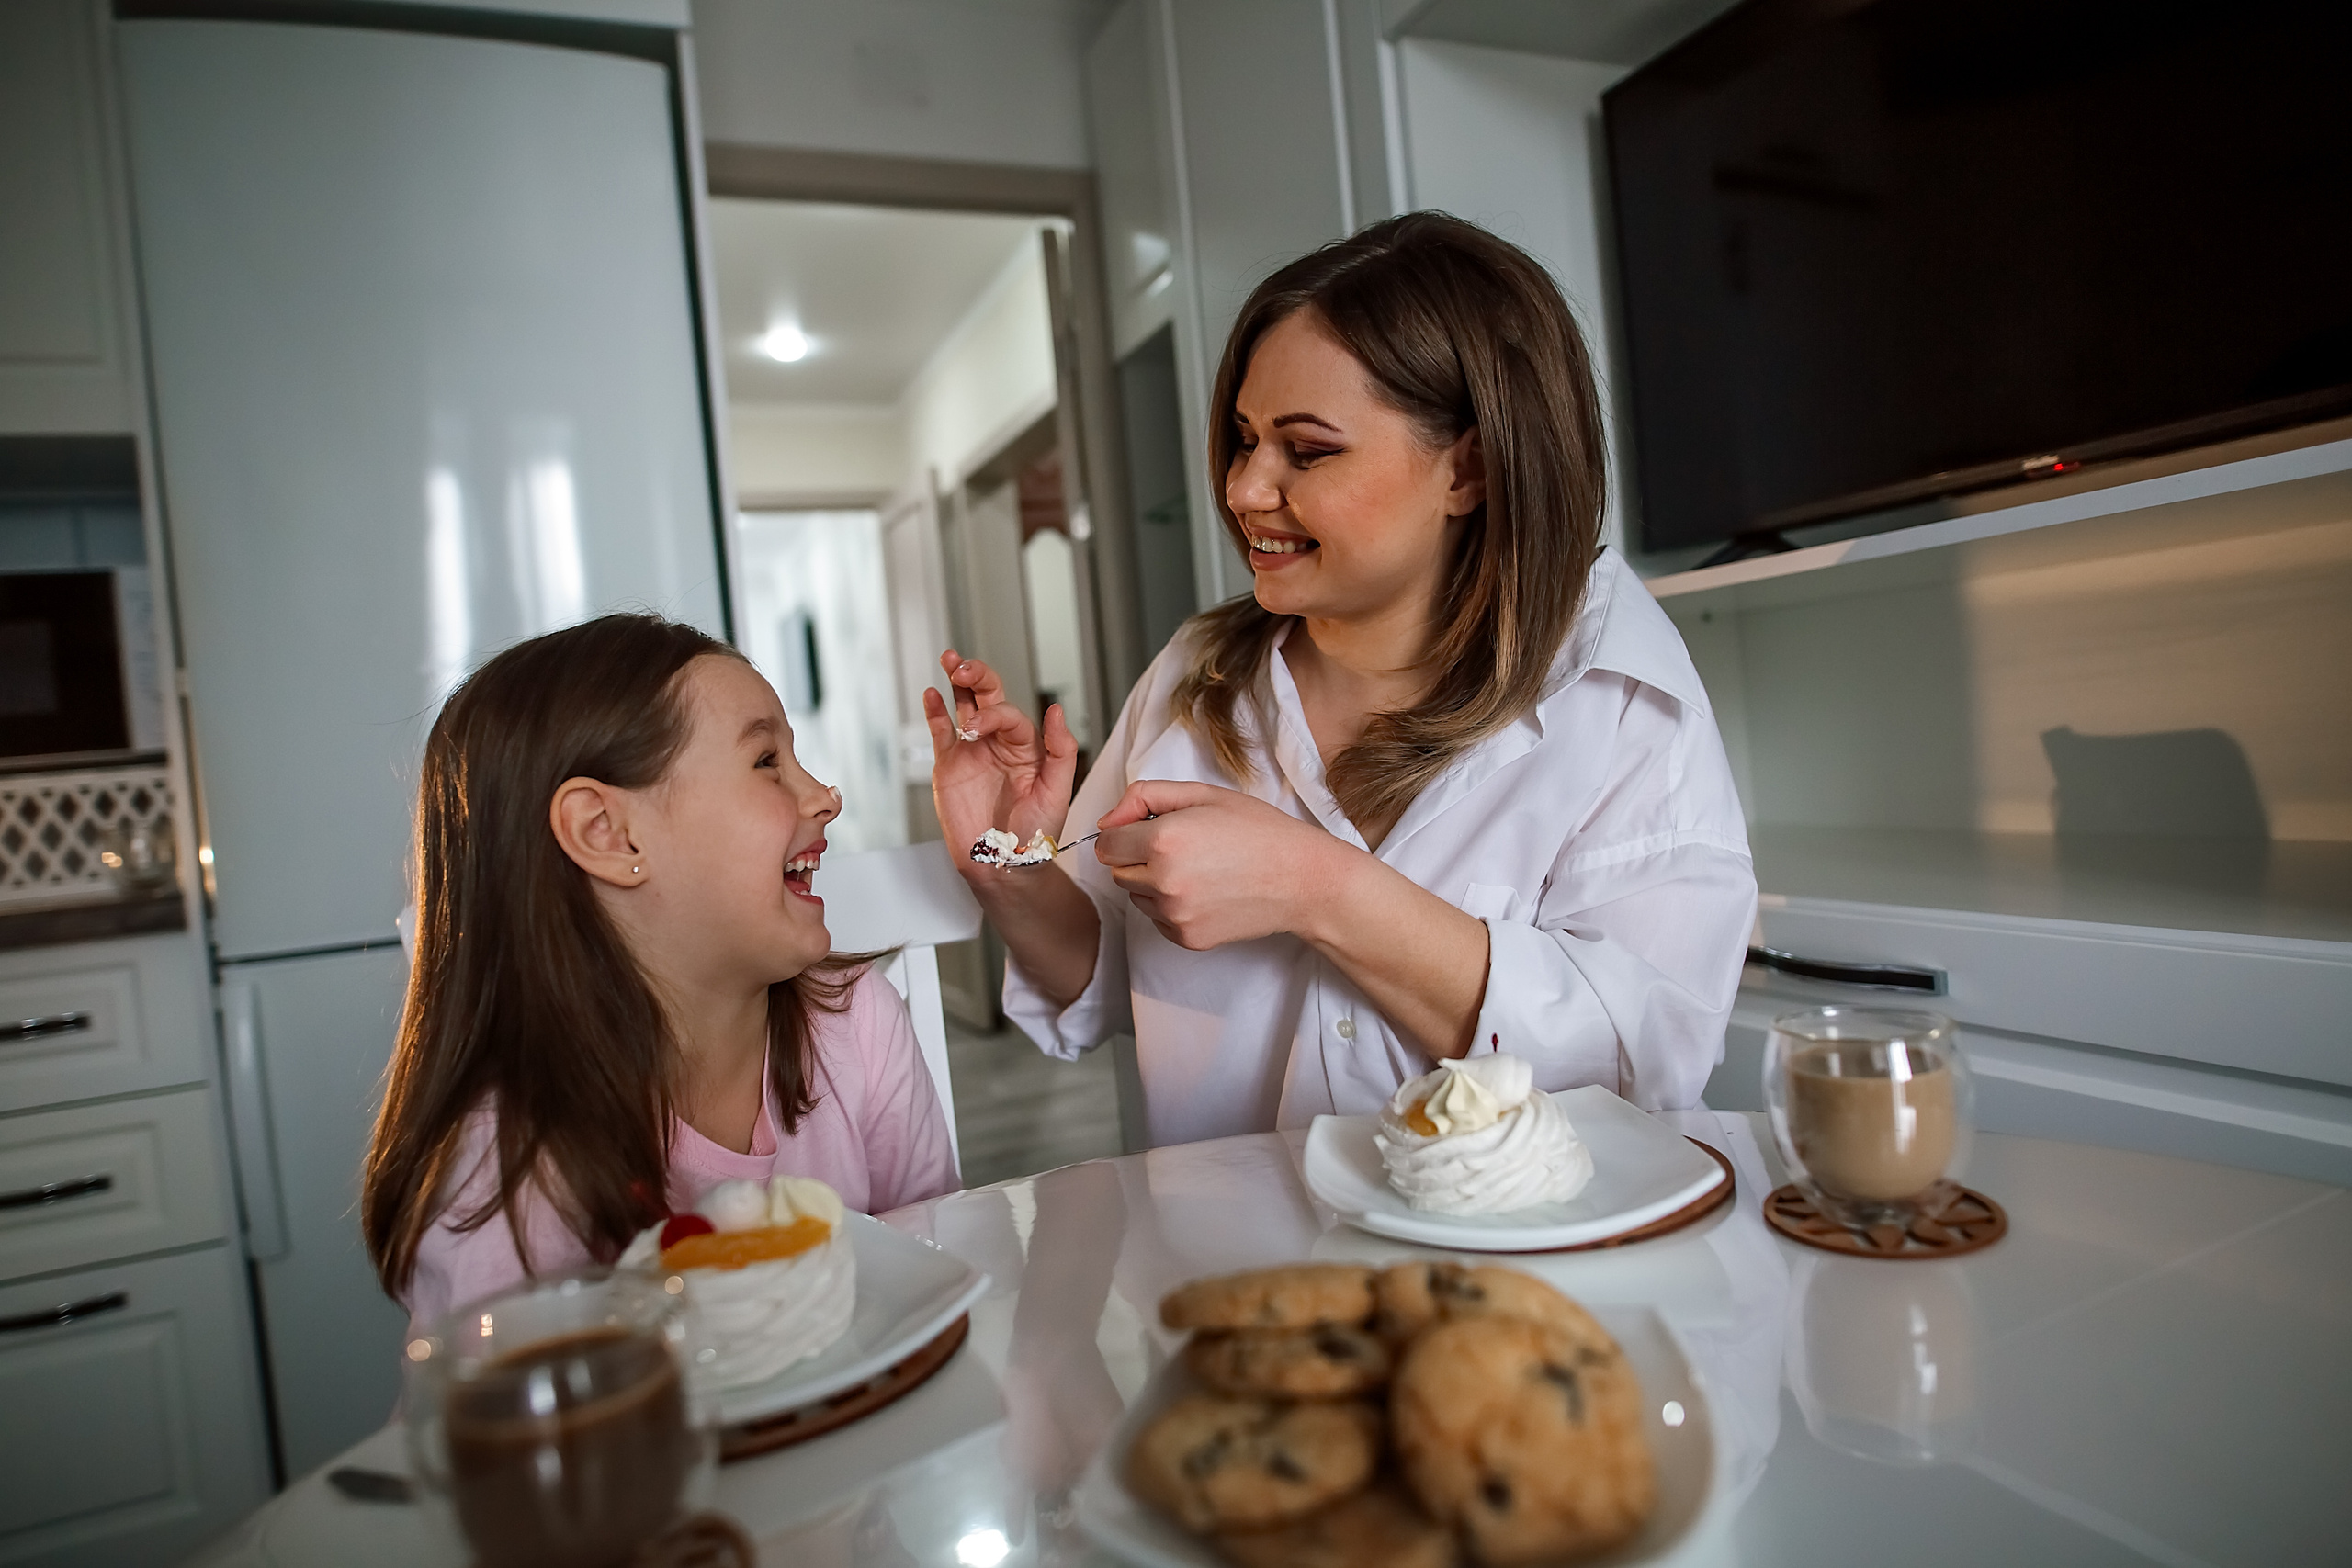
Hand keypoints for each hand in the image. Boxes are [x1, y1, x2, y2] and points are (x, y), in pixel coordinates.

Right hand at [923, 650, 1077, 881]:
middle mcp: (999, 742)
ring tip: (950, 659)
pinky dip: (935, 712)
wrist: (1004, 864)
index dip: (994, 713)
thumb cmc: (1036, 832)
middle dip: (977, 676)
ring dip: (957, 681)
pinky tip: (932, 694)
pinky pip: (940, 732)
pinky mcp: (949, 765)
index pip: (1009, 714)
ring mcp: (972, 751)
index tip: (978, 726)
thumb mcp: (1058, 792)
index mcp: (1027, 746)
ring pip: (964, 706)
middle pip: (989, 696)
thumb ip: (1061, 750)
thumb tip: (1056, 710)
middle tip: (963, 667)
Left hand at [1093, 780, 1346, 950]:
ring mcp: (1175, 914)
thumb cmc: (1258, 831)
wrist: (1301, 879)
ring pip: (1137, 897)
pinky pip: (1158, 920)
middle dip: (1136, 858)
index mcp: (1164, 839)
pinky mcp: (1187, 937)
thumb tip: (1106, 822)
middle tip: (1179, 847)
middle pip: (1117, 872)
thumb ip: (1145, 796)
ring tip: (1197, 869)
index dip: (1122, 833)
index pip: (1106, 844)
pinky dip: (1171, 906)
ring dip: (1153, 883)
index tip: (1144, 830)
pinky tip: (1205, 891)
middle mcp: (1164, 881)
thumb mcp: (1203, 794)